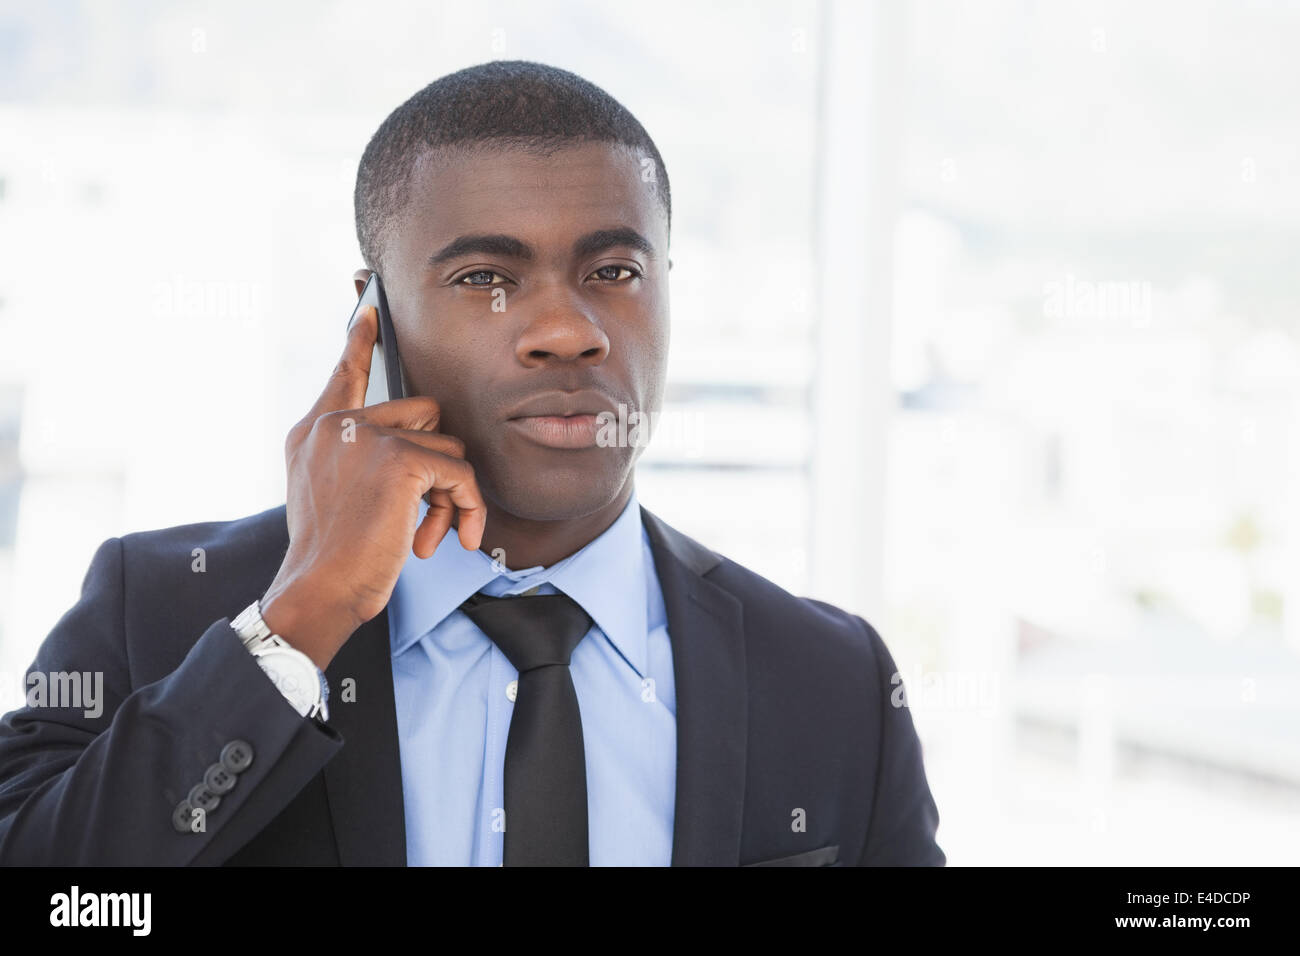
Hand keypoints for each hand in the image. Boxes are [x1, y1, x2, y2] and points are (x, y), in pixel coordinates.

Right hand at [258, 301, 486, 670]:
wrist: (319, 587)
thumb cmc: (332, 555)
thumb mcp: (330, 494)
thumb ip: (356, 458)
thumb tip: (416, 448)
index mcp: (315, 430)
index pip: (345, 372)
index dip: (360, 339)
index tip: (370, 307)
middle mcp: (337, 424)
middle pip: (423, 413)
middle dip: (437, 463)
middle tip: (428, 514)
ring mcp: (367, 437)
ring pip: (448, 445)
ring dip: (451, 495)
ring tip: (429, 534)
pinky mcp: (399, 461)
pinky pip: (460, 473)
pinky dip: (465, 508)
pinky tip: (446, 539)